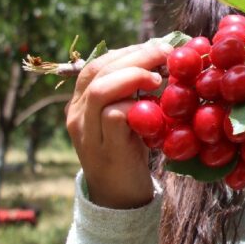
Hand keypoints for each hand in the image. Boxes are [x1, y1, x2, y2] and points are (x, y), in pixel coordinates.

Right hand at [65, 42, 172, 208]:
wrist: (120, 196)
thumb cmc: (130, 149)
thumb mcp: (128, 115)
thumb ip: (134, 91)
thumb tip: (163, 55)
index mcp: (81, 102)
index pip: (96, 64)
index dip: (127, 51)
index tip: (156, 47)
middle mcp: (78, 114)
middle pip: (99, 71)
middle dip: (135, 57)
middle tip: (166, 55)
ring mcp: (88, 132)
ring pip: (101, 90)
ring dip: (134, 76)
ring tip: (158, 79)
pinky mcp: (105, 149)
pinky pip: (115, 116)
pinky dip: (137, 106)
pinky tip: (155, 109)